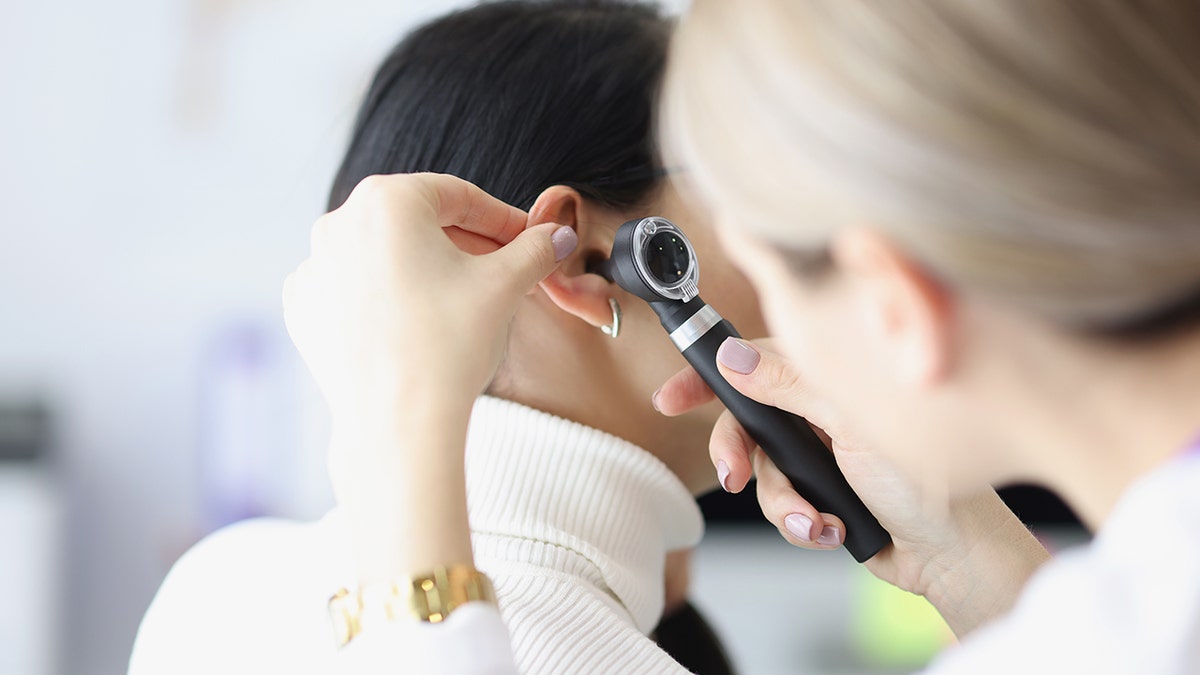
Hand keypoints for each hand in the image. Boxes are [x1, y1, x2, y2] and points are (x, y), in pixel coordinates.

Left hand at [284, 173, 572, 421]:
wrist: (398, 424)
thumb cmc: (449, 346)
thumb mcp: (506, 285)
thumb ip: (535, 249)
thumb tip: (557, 235)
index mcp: (385, 200)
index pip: (459, 196)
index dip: (503, 220)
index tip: (530, 240)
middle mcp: (337, 223)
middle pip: (419, 223)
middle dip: (466, 244)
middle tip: (505, 271)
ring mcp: (314, 267)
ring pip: (386, 255)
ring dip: (428, 269)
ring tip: (465, 301)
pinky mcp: (304, 308)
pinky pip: (355, 288)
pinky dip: (388, 297)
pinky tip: (418, 323)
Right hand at [655, 337, 1047, 635]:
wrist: (952, 553)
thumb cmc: (924, 479)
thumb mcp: (851, 423)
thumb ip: (791, 385)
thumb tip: (733, 357)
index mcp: (827, 379)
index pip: (754, 364)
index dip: (708, 377)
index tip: (671, 396)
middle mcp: (818, 412)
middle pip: (746, 425)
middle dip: (738, 456)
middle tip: (733, 478)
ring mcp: (818, 455)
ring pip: (762, 475)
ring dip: (785, 503)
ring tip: (818, 520)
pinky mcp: (819, 494)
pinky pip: (781, 507)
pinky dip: (803, 523)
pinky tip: (832, 529)